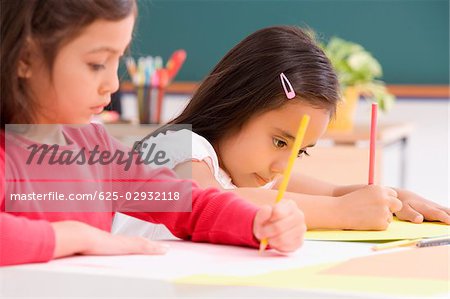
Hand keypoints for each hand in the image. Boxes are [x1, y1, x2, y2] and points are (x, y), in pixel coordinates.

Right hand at [51, 221, 168, 258]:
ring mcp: (124, 242)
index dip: (140, 243)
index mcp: (113, 241)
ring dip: (155, 246)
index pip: (130, 242)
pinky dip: (154, 248)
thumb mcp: (85, 247)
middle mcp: (121, 240)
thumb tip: (82, 253)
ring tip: (166, 250)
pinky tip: (163, 251)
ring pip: (144, 244)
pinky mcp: (127, 246)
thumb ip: (87, 248)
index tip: (148, 245)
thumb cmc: (79, 241)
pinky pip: (144, 247)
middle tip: (164, 247)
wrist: (79, 235)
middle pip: (140, 241)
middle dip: (151, 244)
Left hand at [253, 200, 305, 252]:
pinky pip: (285, 247)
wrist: (273, 230)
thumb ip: (263, 212)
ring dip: (270, 240)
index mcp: (290, 205)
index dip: (267, 220)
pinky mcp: (300, 242)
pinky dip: (277, 246)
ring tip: (268, 238)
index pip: (277, 213)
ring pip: (281, 238)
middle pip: (278, 227)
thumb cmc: (268, 221)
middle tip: (260, 234)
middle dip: (266, 232)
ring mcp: (301, 229)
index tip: (262, 223)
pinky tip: (276, 242)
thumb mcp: (261, 215)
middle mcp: (299, 216)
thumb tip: (268, 209)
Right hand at [337, 185, 401, 229]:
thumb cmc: (349, 201)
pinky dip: (377, 225)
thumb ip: (378, 194)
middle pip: (397, 204)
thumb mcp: (365, 192)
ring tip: (367, 216)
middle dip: (392, 208)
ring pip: (390, 216)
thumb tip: (390, 200)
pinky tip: (366, 222)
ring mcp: (384, 211)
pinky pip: (385, 225)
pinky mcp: (382, 222)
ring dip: (382, 217)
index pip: (394, 194)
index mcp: (380, 189)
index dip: (388, 200)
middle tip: (381, 211)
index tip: (382, 203)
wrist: (339, 210)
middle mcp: (384, 199)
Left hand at [394, 189, 449, 223]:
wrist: (404, 196)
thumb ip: (411, 215)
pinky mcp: (438, 210)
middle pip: (448, 212)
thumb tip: (419, 220)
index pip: (438, 214)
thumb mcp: (403, 210)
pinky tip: (449, 221)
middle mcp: (434, 207)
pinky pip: (448, 212)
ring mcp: (438, 208)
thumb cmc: (403, 205)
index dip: (445, 218)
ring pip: (449, 211)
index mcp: (426, 208)